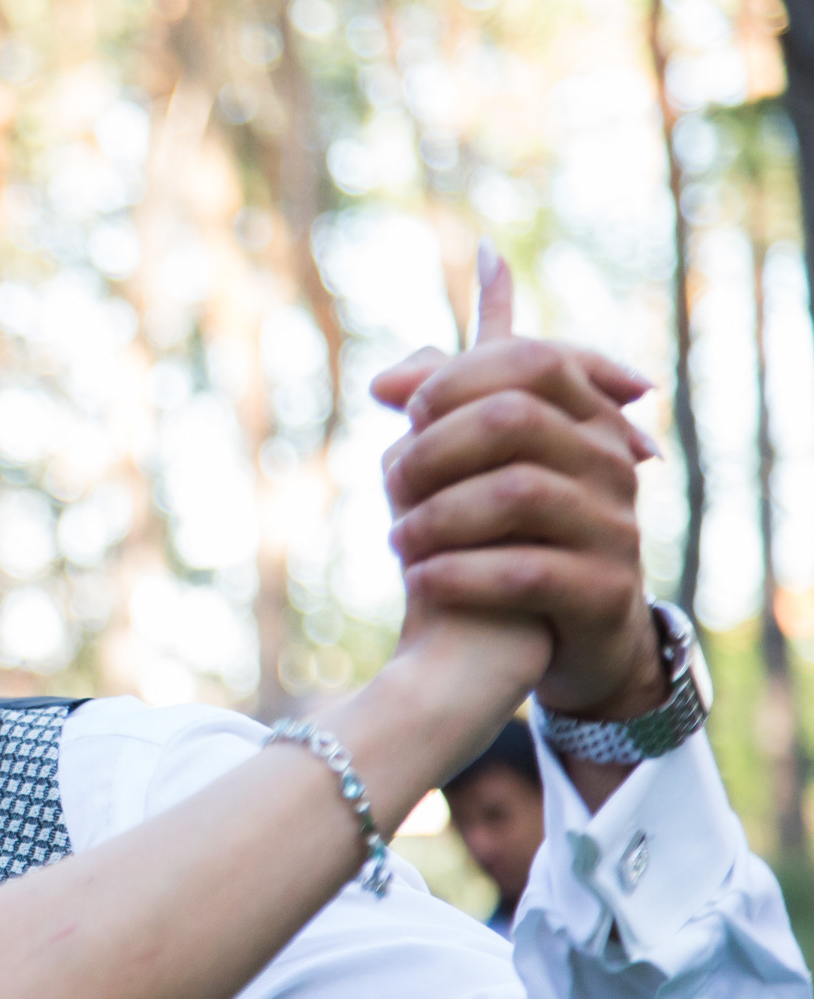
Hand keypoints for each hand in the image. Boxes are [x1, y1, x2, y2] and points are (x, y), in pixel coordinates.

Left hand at [370, 246, 666, 720]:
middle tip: (392, 484)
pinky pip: (525, 572)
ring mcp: (616, 527)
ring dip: (436, 516)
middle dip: (435, 448)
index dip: (457, 378)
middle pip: (515, 417)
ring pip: (517, 492)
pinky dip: (457, 573)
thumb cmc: (493, 535)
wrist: (533, 640)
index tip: (412, 413)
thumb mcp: (469, 466)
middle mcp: (612, 463)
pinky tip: (420, 580)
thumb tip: (381, 383)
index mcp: (586, 418)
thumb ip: (437, 414)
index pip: (531, 359)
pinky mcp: (605, 592)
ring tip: (398, 540)